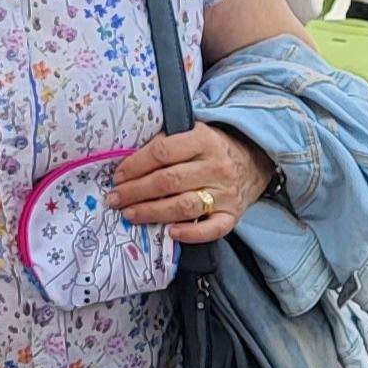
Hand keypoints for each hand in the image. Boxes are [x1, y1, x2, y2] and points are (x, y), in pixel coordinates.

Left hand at [107, 124, 272, 244]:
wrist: (252, 163)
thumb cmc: (212, 149)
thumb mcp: (193, 133)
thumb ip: (167, 142)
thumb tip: (128, 163)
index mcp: (203, 140)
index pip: (162, 152)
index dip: (136, 165)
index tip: (118, 176)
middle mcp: (215, 166)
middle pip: (169, 181)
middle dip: (136, 192)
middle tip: (115, 199)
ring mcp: (225, 193)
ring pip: (184, 206)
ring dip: (152, 212)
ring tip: (130, 215)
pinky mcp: (232, 215)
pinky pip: (212, 229)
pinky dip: (191, 234)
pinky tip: (171, 233)